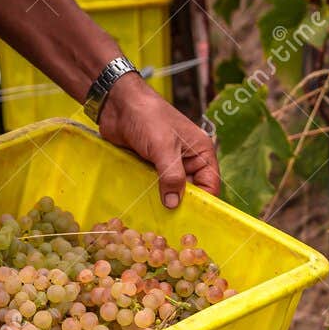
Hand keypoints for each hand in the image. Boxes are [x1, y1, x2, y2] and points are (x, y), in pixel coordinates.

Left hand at [96, 74, 220, 208]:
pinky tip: (145, 208)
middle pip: (191, 191)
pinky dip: (151, 196)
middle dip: (182, 206)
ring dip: (164, 202)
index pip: (210, 184)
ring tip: (157, 221)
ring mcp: (168, 164)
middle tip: (171, 225)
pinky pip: (155, 187)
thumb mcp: (163, 147)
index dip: (204, 203)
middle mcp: (188, 160)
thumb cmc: (147, 117)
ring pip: (171, 191)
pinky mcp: (150, 167)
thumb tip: (174, 204)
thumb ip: (171, 176)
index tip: (193, 221)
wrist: (118, 104)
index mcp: (200, 151)